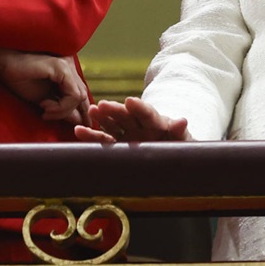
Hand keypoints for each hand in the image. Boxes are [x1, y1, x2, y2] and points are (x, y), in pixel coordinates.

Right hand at [0, 49, 88, 124]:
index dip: (82, 112)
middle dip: (69, 113)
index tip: (79, 126)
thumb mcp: (45, 100)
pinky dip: (61, 105)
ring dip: (62, 110)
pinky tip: (44, 104)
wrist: (4, 66)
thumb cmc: (20, 80)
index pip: (82, 95)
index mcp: (67, 73)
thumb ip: (62, 108)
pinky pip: (73, 94)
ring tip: (45, 110)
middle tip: (47, 116)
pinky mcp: (62, 68)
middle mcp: (70, 67)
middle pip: (83, 97)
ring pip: (79, 96)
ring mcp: (67, 65)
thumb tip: (78, 122)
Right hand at [74, 96, 188, 143]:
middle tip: (104, 105)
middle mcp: (140, 126)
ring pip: (112, 124)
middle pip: (127, 116)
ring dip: (102, 117)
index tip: (130, 101)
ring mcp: (128, 136)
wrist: (173, 164)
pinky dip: (91, 136)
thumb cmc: (179, 149)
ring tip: (92, 110)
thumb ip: (181, 132)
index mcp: (157, 123)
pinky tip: (79, 131)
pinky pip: (103, 141)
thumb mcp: (185, 142)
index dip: (139, 108)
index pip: (148, 113)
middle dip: (116, 110)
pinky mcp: (118, 147)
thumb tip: (182, 121)